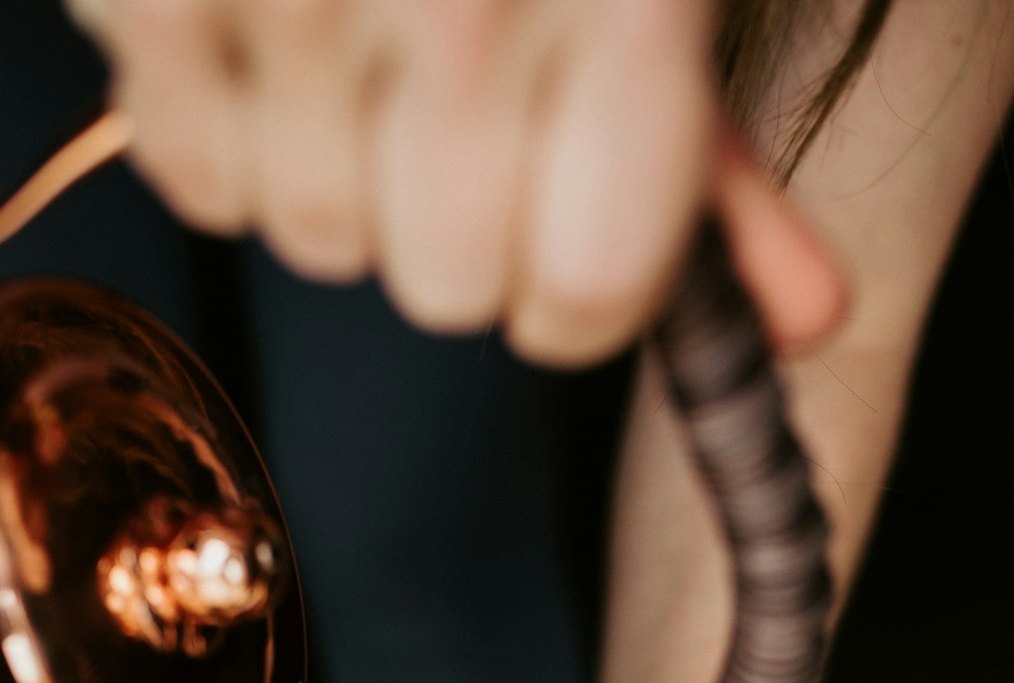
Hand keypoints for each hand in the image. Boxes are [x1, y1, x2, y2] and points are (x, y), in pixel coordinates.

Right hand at [70, 0, 842, 363]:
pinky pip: (201, 181)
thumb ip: (725, 150)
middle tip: (452, 98)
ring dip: (338, 168)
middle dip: (455, 223)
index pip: (590, 290)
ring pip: (318, 239)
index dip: (576, 292)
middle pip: (448, 286)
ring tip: (355, 27)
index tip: (564, 240)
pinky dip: (227, 127)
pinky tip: (265, 21)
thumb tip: (812, 321)